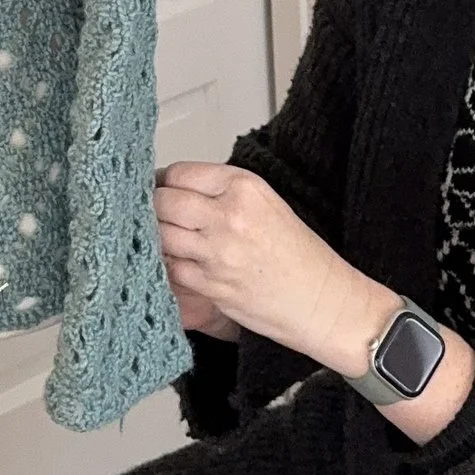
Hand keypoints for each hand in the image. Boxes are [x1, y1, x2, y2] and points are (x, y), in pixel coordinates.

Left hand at [153, 162, 391, 375]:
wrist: (323, 301)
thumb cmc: (300, 257)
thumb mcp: (266, 204)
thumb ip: (221, 192)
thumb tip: (173, 188)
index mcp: (244, 187)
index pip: (180, 173)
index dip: (163, 182)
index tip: (158, 189)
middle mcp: (229, 215)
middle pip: (162, 202)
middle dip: (152, 208)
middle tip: (152, 215)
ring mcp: (218, 252)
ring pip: (160, 235)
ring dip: (156, 238)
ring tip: (163, 240)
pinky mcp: (211, 285)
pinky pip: (170, 268)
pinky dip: (167, 266)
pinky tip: (175, 264)